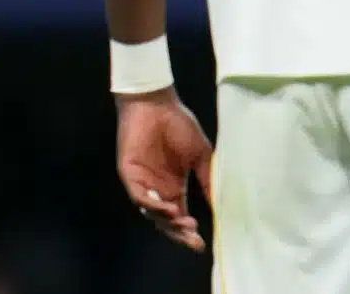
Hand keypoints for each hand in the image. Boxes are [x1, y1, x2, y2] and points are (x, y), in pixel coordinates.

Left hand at [114, 89, 212, 252]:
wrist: (157, 105)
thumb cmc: (179, 125)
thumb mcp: (201, 155)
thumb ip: (207, 179)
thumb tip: (219, 203)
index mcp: (174, 187)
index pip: (180, 216)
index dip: (189, 232)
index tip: (201, 244)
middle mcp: (157, 190)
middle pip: (165, 221)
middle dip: (178, 233)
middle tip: (193, 240)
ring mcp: (143, 184)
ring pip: (152, 213)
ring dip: (167, 221)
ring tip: (185, 221)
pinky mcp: (130, 175)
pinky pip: (139, 196)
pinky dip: (153, 205)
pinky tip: (168, 207)